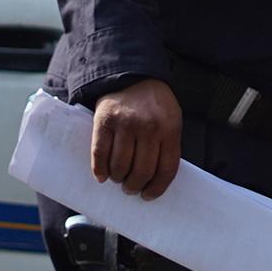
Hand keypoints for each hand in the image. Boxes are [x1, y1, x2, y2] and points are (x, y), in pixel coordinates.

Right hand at [91, 78, 183, 200]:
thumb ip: (167, 145)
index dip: (157, 188)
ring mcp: (125, 124)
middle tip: (131, 188)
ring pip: (120, 166)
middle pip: (142, 171)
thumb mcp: (171, 119)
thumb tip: (157, 179)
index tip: (149, 196)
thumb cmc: (153, 103)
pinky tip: (102, 175)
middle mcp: (148, 127)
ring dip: (118, 178)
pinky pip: (100, 154)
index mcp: (170, 128)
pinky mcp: (104, 121)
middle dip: (135, 186)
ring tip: (118, 178)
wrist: (131, 74)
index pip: (166, 169)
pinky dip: (100, 169)